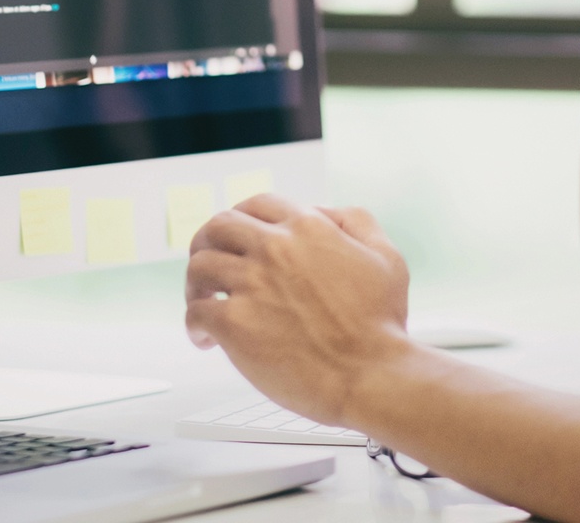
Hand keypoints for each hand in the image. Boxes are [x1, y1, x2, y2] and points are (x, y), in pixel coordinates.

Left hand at [185, 195, 411, 426]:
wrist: (370, 374)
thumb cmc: (380, 324)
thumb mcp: (385, 257)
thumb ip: (356, 222)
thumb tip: (325, 211)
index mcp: (307, 228)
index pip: (258, 205)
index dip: (243, 217)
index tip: (237, 235)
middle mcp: (274, 249)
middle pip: (218, 226)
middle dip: (208, 241)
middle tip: (208, 260)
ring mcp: (251, 285)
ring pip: (199, 266)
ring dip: (197, 283)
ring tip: (203, 300)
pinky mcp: (235, 325)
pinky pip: (196, 312)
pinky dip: (194, 324)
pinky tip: (205, 338)